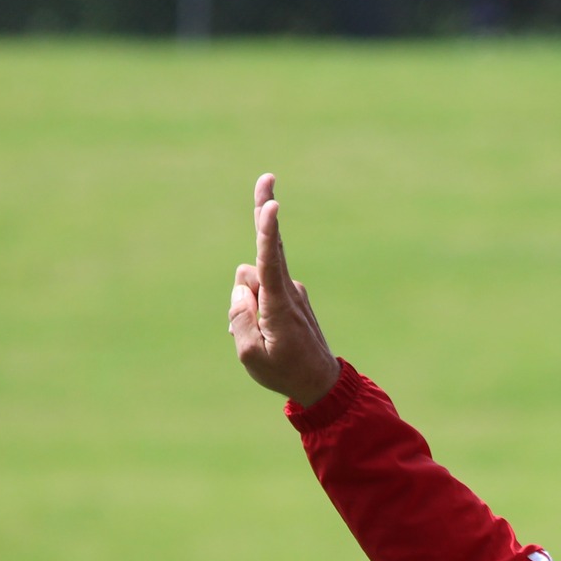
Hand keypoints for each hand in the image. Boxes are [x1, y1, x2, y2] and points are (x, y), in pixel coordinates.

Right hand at [229, 173, 340, 406]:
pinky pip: (260, 291)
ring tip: (258, 334)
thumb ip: (240, 318)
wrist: (320, 384)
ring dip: (245, 298)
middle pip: (268, 247)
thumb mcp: (251, 356)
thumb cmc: (284, 373)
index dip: (267, 232)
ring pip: (252, 278)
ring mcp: (291, 290)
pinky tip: (264, 332)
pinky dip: (254, 305)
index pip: (270, 261)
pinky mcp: (290, 294)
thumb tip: (241, 288)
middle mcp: (287, 290)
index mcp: (278, 304)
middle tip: (268, 176)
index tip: (271, 207)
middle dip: (264, 212)